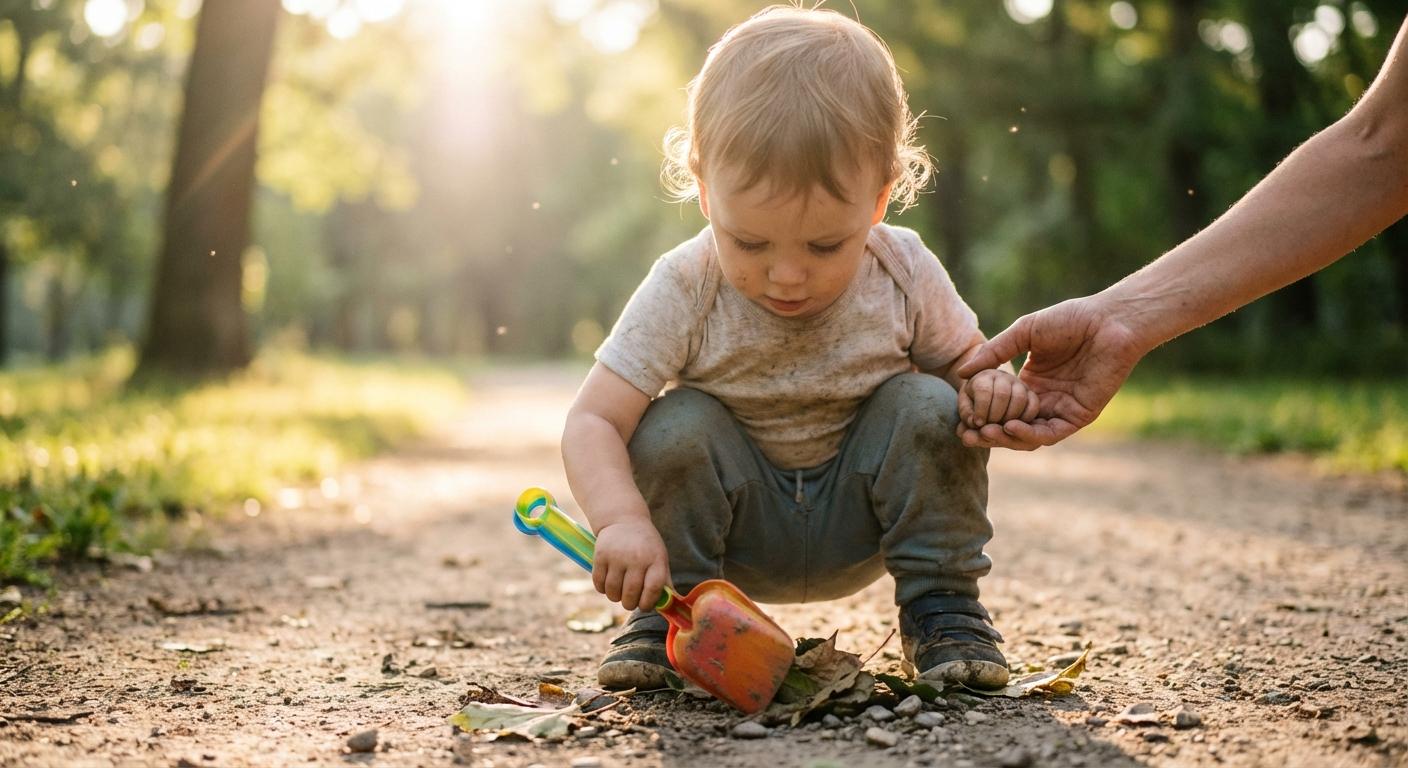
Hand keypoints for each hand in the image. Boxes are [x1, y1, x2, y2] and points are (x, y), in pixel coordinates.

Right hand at [592, 519, 670, 611]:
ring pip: (613, 591)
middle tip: (630, 602)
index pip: (653, 588)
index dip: (648, 603)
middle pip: (631, 593)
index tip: (645, 606)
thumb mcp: (660, 557)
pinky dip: (603, 589)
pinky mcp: (600, 555)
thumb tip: (668, 606)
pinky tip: (609, 584)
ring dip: (615, 597)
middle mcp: (637, 557)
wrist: (624, 520)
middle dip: (630, 604)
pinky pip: (599, 583)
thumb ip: (664, 581)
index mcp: (655, 559)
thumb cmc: (646, 545)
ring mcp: (617, 556)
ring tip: (619, 593)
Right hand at [954, 295, 1146, 449]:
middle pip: (1009, 427)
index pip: (999, 407)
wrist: (1110, 321)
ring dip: (1005, 439)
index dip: (980, 415)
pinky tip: (1010, 426)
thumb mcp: (1023, 332)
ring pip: (1028, 436)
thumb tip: (960, 372)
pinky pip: (1050, 433)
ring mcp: (1060, 409)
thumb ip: (994, 352)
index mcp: (1029, 383)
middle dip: (988, 434)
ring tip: (986, 432)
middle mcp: (1043, 400)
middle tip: (967, 435)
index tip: (961, 417)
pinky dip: (1029, 434)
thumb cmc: (1070, 320)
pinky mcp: (1077, 415)